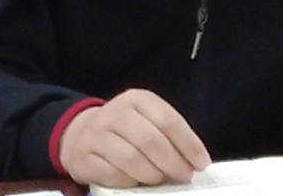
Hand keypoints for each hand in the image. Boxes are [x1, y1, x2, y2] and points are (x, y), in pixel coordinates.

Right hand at [58, 88, 210, 187]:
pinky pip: (113, 174)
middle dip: (173, 163)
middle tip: (184, 176)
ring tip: (160, 180)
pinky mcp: (84, 156)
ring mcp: (97, 134)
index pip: (169, 120)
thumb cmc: (125, 130)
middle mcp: (116, 112)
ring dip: (152, 175)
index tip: (202, 163)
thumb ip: (168, 136)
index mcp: (137, 99)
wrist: (80, 134)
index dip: (189, 144)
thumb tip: (193, 161)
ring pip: (132, 159)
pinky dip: (129, 182)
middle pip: (151, 141)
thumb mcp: (146, 120)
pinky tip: (136, 182)